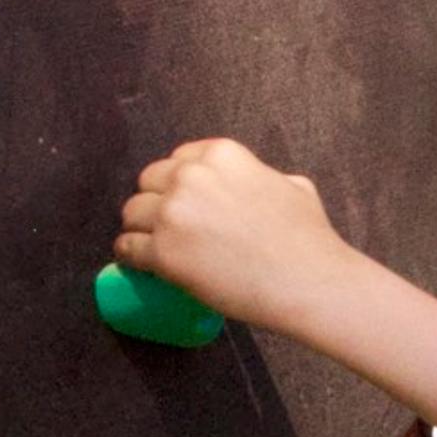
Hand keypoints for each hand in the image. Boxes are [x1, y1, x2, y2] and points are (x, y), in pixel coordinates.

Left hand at [115, 137, 354, 332]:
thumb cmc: (309, 239)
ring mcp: (174, 213)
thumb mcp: (294, 186)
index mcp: (221, 155)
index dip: (179, 184)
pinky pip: (127, 248)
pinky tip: (140, 265)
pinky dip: (130, 257)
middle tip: (170, 228)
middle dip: (156, 202)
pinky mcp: (163, 252)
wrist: (308, 281)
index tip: (184, 203)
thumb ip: (264, 176)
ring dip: (140, 229)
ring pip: (132, 213)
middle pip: (149, 182)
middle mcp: (191, 176)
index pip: (178, 160)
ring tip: (154, 248)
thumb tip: (261, 182)